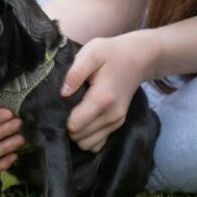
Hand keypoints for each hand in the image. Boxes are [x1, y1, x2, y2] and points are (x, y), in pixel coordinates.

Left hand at [61, 31, 157, 151]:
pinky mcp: (117, 125)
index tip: (57, 107)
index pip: (74, 126)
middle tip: (63, 109)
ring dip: (76, 134)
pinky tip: (82, 122)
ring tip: (72, 114)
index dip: (61, 119)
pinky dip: (87, 137)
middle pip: (78, 137)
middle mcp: (111, 116)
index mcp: (102, 99)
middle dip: (66, 127)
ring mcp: (116, 122)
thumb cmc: (111, 53)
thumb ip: (75, 72)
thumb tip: (63, 93)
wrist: (139, 58)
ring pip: (87, 144)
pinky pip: (97, 144)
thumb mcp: (92, 52)